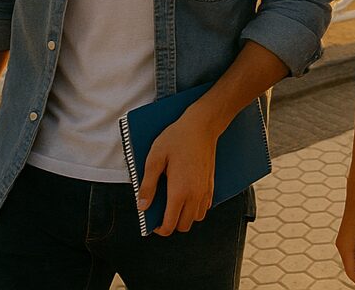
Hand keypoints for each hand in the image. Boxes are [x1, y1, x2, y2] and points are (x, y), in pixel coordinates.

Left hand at [138, 111, 217, 235]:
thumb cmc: (178, 138)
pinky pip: (206, 205)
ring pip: (197, 217)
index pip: (170, 225)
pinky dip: (197, 207)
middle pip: (184, 225)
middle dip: (171, 224)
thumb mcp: (155, 158)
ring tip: (175, 204)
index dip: (159, 229)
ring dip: (186, 216)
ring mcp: (205, 188)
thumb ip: (148, 185)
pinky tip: (188, 195)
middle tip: (161, 212)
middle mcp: (195, 194)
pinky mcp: (211, 182)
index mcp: (180, 191)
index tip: (152, 221)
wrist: (203, 124)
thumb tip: (143, 206)